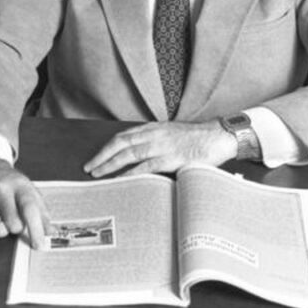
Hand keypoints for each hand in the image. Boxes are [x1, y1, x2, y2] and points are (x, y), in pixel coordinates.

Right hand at [0, 157, 52, 248]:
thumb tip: (49, 232)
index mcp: (20, 186)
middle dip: (16, 228)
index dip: (36, 230)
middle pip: (13, 224)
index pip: (30, 209)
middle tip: (14, 219)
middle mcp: (1, 190)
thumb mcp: (29, 190)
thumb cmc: (9, 182)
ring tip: (1, 218)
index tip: (39, 244)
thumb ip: (41, 211)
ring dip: (1, 230)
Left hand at [83, 120, 236, 177]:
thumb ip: (156, 142)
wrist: (218, 137)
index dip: (107, 146)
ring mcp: (161, 146)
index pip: (123, 135)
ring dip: (110, 164)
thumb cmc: (197, 139)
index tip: (96, 156)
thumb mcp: (171, 135)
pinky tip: (119, 179)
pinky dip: (130, 173)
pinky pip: (145, 166)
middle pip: (120, 143)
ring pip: (128, 153)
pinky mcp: (171, 158)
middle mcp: (154, 134)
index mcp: (153, 128)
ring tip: (98, 173)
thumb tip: (140, 156)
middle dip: (102, 155)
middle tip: (88, 167)